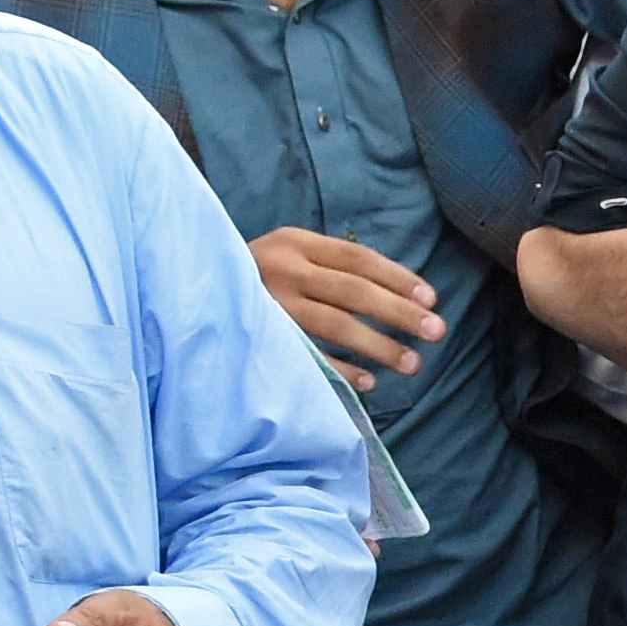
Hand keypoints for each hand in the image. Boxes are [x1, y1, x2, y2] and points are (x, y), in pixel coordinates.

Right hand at [251, 228, 441, 387]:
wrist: (189, 287)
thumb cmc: (255, 277)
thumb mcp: (287, 256)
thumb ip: (329, 267)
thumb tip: (399, 294)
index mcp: (294, 243)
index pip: (357, 257)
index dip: (397, 278)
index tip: (431, 299)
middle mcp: (282, 268)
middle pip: (354, 290)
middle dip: (399, 312)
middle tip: (436, 331)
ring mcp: (270, 304)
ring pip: (335, 324)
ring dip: (378, 346)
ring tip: (412, 363)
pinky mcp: (260, 337)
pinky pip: (310, 357)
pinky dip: (342, 370)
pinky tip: (370, 383)